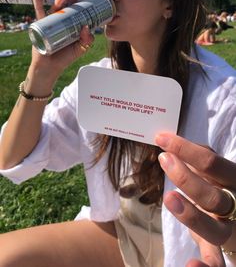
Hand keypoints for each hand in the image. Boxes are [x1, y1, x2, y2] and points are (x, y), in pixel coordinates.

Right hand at [30, 0, 93, 78]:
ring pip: (56, 7)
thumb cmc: (65, 58)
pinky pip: (39, 10)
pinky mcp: (41, 24)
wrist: (49, 67)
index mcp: (72, 26)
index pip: (78, 13)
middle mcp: (62, 22)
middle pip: (68, 7)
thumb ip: (87, 40)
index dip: (83, 4)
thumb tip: (87, 27)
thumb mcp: (80, 49)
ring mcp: (51, 22)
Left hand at [156, 133, 235, 265]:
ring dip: (190, 215)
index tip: (161, 138)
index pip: (212, 162)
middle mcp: (235, 205)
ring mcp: (230, 231)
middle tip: (163, 159)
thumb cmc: (223, 187)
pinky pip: (216, 263)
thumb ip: (202, 158)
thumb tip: (172, 142)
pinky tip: (190, 265)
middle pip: (213, 196)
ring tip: (170, 198)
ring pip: (214, 230)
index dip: (186, 149)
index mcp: (234, 180)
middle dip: (186, 178)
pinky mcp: (223, 250)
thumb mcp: (217, 171)